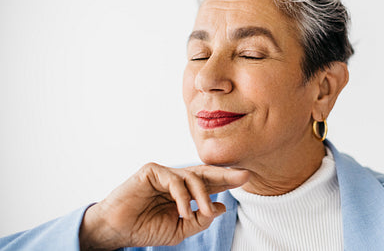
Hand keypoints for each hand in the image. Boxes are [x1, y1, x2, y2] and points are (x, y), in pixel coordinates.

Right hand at [79, 163, 249, 250]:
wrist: (118, 231)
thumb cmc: (146, 228)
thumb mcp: (180, 230)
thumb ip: (200, 219)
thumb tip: (222, 207)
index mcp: (185, 192)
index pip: (210, 183)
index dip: (227, 180)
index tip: (246, 177)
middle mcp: (177, 179)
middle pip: (205, 173)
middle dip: (225, 175)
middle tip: (244, 176)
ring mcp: (165, 173)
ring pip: (192, 176)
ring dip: (202, 195)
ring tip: (205, 211)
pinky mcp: (152, 171)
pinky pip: (174, 180)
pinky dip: (182, 196)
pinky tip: (183, 211)